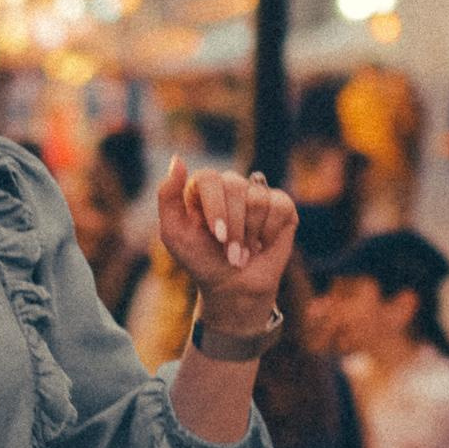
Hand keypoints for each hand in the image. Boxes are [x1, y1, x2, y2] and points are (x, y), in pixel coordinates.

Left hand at [156, 156, 297, 333]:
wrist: (233, 288)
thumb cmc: (200, 260)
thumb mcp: (174, 234)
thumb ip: (168, 196)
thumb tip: (178, 159)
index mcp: (202, 188)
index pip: (209, 178)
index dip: (216, 207)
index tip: (218, 236)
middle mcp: (229, 185)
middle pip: (235, 186)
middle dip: (234, 228)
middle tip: (230, 254)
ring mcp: (256, 193)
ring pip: (258, 199)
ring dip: (250, 235)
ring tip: (244, 252)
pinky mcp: (281, 205)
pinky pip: (280, 206)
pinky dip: (270, 232)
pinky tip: (262, 243)